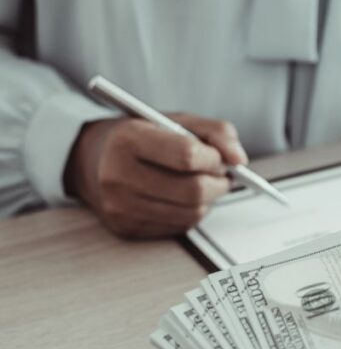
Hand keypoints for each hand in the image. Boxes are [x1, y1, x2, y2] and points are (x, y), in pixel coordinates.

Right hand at [64, 113, 246, 238]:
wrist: (91, 160)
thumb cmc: (141, 137)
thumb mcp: (175, 120)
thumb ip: (216, 132)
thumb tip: (240, 160)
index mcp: (128, 140)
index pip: (187, 156)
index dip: (214, 158)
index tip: (219, 156)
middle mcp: (118, 176)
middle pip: (193, 190)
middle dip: (219, 182)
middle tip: (221, 173)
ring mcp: (120, 206)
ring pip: (191, 212)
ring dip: (209, 199)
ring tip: (202, 182)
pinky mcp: (126, 228)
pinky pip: (180, 226)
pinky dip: (192, 211)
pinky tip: (183, 197)